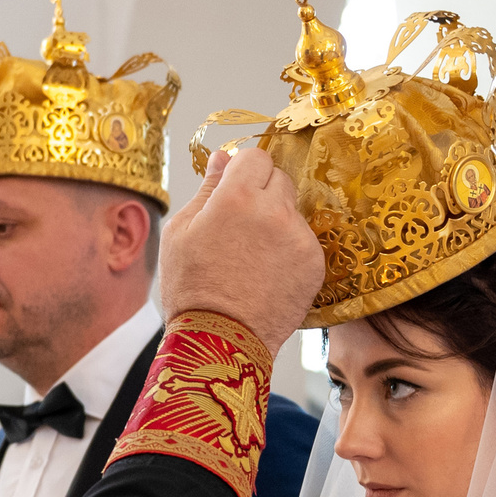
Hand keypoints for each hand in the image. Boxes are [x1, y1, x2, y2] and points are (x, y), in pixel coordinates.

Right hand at [158, 147, 322, 352]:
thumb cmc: (192, 289)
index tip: (235, 188)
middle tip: (241, 225)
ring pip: (292, 211)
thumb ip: (207, 189)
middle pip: (279, 178)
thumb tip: (223, 159)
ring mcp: (299, 237)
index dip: (243, 171)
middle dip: (262, 192)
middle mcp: (274, 210)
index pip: (256, 156)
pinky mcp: (314, 263)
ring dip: (276, 222)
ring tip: (252, 256)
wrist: (220, 341)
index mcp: (237, 196)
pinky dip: (289, 250)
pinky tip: (267, 273)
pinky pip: (303, 240)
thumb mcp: (181, 232)